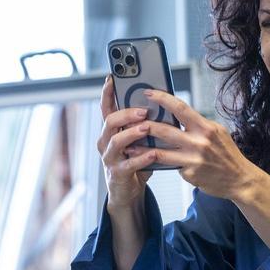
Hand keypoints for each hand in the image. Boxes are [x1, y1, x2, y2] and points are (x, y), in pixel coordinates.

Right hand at [98, 77, 159, 210]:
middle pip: (110, 121)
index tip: (112, 78)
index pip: (106, 107)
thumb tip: (163, 105)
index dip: (107, 92)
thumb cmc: (135, 160)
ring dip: (131, 133)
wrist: (127, 191)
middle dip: (126, 113)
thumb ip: (144, 124)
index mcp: (111, 130)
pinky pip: (128, 164)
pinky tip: (153, 153)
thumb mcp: (138, 139)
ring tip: (146, 128)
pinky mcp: (117, 173)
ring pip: (115, 141)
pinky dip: (141, 157)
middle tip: (143, 110)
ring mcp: (110, 157)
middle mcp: (106, 141)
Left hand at [134, 89, 259, 199]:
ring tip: (129, 146)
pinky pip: (169, 166)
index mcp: (206, 127)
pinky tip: (146, 163)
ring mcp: (193, 159)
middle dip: (145, 125)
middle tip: (131, 122)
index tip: (148, 93)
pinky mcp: (189, 174)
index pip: (180, 108)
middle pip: (164, 130)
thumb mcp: (216, 132)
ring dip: (142, 149)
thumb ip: (197, 124)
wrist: (240, 180)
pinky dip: (158, 164)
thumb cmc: (227, 154)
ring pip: (160, 152)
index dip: (162, 99)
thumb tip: (175, 113)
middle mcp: (199, 142)